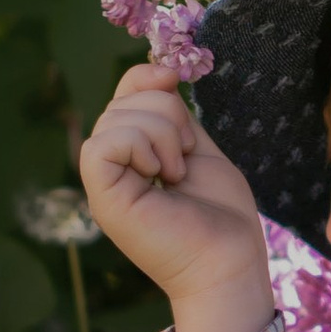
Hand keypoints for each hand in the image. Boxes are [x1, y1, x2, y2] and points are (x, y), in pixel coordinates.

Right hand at [76, 67, 274, 331]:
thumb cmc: (221, 217)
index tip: (176, 82)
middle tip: (185, 160)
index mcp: (133, 155)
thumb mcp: (200, 150)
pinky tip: (160, 176)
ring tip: (177, 175)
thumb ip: (176, 115)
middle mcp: (113, 166)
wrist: (228, 263)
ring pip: (116, 116)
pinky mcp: (102, 196)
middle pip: (123, 98)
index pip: (124, 92)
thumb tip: (160, 68)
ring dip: (163, 135)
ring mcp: (104, 182)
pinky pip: (105, 142)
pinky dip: (142, 147)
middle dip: (168, 114)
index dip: (147, 77)